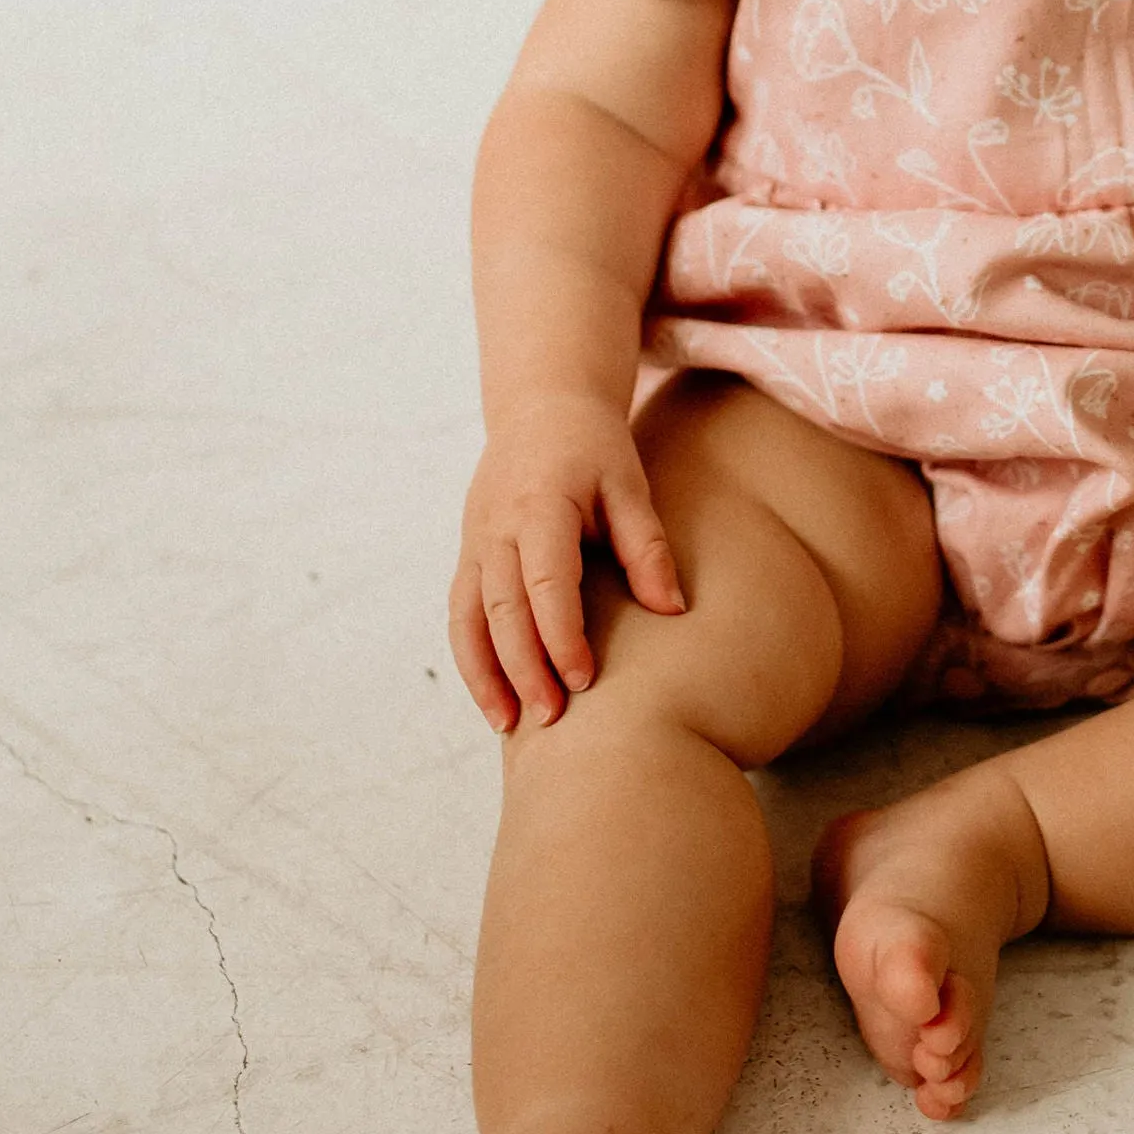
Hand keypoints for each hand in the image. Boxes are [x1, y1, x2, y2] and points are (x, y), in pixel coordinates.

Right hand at [448, 393, 685, 731]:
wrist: (540, 408)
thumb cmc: (594, 449)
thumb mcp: (629, 484)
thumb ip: (646, 545)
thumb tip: (672, 610)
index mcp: (539, 505)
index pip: (544, 580)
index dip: (560, 633)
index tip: (584, 677)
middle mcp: (496, 527)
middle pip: (501, 608)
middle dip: (522, 666)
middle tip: (551, 718)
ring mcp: (475, 542)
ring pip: (468, 617)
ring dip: (484, 673)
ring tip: (508, 725)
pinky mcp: (468, 555)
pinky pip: (461, 614)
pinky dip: (472, 657)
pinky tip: (494, 696)